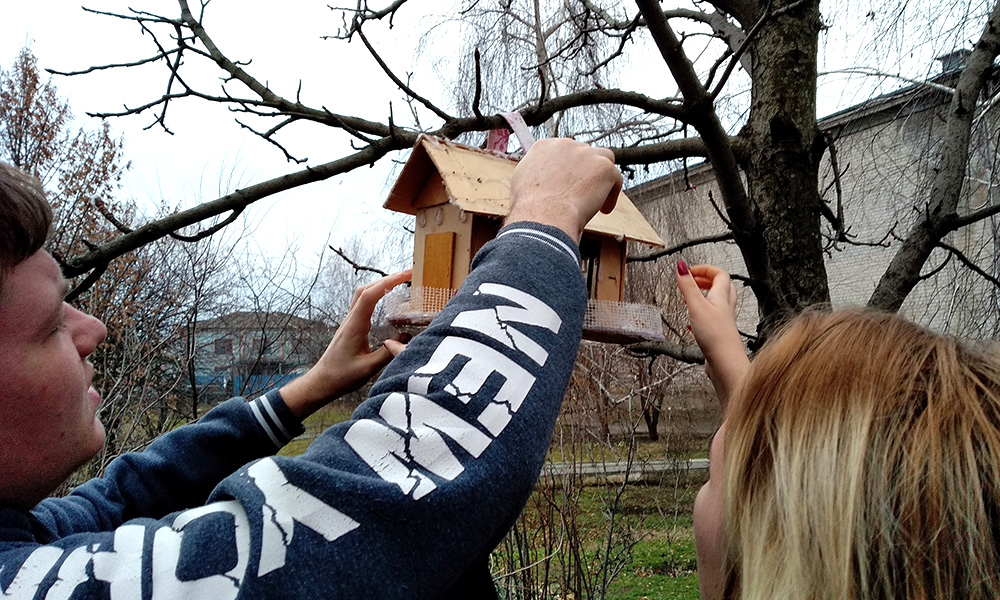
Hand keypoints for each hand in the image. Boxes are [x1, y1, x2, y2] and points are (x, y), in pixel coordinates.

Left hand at [279, 270, 411, 419]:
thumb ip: (388, 353)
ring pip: (364, 295)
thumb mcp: (368, 368)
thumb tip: (407, 339)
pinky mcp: (351, 326)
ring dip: (381, 285)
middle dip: (388, 279)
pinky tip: (386, 298)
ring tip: (400, 282)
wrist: (322, 382)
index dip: (389, 282)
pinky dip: (376, 295)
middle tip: (408, 275)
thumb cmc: (341, 377)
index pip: (371, 296)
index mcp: (354, 326)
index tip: (406, 276)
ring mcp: (350, 322)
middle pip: (367, 289)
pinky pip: (363, 304)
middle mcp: (351, 320)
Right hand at [506, 138, 621, 242]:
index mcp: (544, 146)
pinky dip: (611, 194)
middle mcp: (566, 145)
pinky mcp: (604, 168)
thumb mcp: (521, 182)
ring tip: (597, 196)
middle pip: (583, 153)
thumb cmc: (529, 208)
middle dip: (584, 171)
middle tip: (581, 193)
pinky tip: (604, 210)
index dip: (568, 168)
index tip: (567, 182)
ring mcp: (586, 154)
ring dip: (601, 176)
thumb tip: (539, 179)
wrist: (543, 216)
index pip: (563, 150)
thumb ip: (533, 173)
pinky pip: (616, 178)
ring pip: (604, 158)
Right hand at [675, 261, 748, 406]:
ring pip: (718, 303)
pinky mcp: (719, 334)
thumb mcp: (696, 306)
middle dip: (706, 281)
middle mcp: (725, 308)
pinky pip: (713, 318)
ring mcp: (724, 321)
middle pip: (722, 287)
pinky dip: (703, 315)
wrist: (726, 362)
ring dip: (705, 297)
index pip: (719, 274)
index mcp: (721, 297)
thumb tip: (681, 267)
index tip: (689, 271)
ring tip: (691, 298)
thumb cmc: (715, 336)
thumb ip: (688, 287)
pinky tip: (694, 322)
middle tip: (692, 281)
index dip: (705, 269)